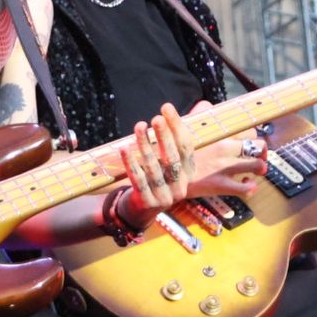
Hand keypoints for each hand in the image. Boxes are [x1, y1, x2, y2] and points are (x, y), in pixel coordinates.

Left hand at [117, 102, 194, 228]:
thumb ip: (176, 136)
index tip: (167, 108)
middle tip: (156, 118)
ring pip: (154, 168)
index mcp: (189, 174)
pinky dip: (131, 163)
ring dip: (145, 146)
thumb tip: (192, 104)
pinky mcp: (147, 203)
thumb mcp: (169, 160)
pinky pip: (138, 180)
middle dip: (164, 137)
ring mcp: (164, 196)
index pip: (186, 147)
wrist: (141, 211)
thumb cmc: (156, 177)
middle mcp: (180, 186)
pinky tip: (124, 148)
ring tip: (139, 127)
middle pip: (172, 158)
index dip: (177, 127)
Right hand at [184, 100, 267, 197]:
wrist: (164, 171)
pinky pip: (246, 188)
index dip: (251, 135)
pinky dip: (251, 187)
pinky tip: (247, 183)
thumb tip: (208, 105)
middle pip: (258, 146)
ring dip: (259, 167)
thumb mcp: (186, 124)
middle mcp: (225, 148)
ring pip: (257, 165)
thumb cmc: (176, 147)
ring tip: (255, 169)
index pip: (249, 130)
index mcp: (219, 133)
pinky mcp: (220, 185)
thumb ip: (200, 111)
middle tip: (254, 155)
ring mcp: (224, 167)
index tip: (249, 140)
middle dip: (259, 151)